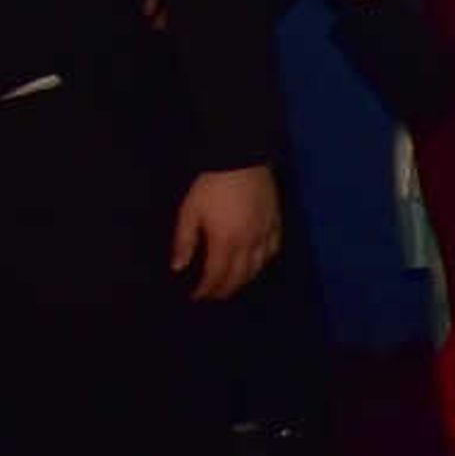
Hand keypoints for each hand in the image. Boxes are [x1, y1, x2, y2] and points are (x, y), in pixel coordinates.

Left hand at [169, 166, 280, 302]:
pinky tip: (257, 262)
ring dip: (244, 279)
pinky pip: (273, 250)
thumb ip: (185, 241)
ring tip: (233, 283)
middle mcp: (248, 243)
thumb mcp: (190, 211)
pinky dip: (264, 261)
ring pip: (258, 266)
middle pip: (239, 276)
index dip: (206, 289)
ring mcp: (265, 234)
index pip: (217, 276)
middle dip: (225, 289)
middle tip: (213, 295)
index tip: (197, 296)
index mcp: (225, 242)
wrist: (241, 159)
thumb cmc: (211, 185)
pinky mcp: (275, 223)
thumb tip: (178, 267)